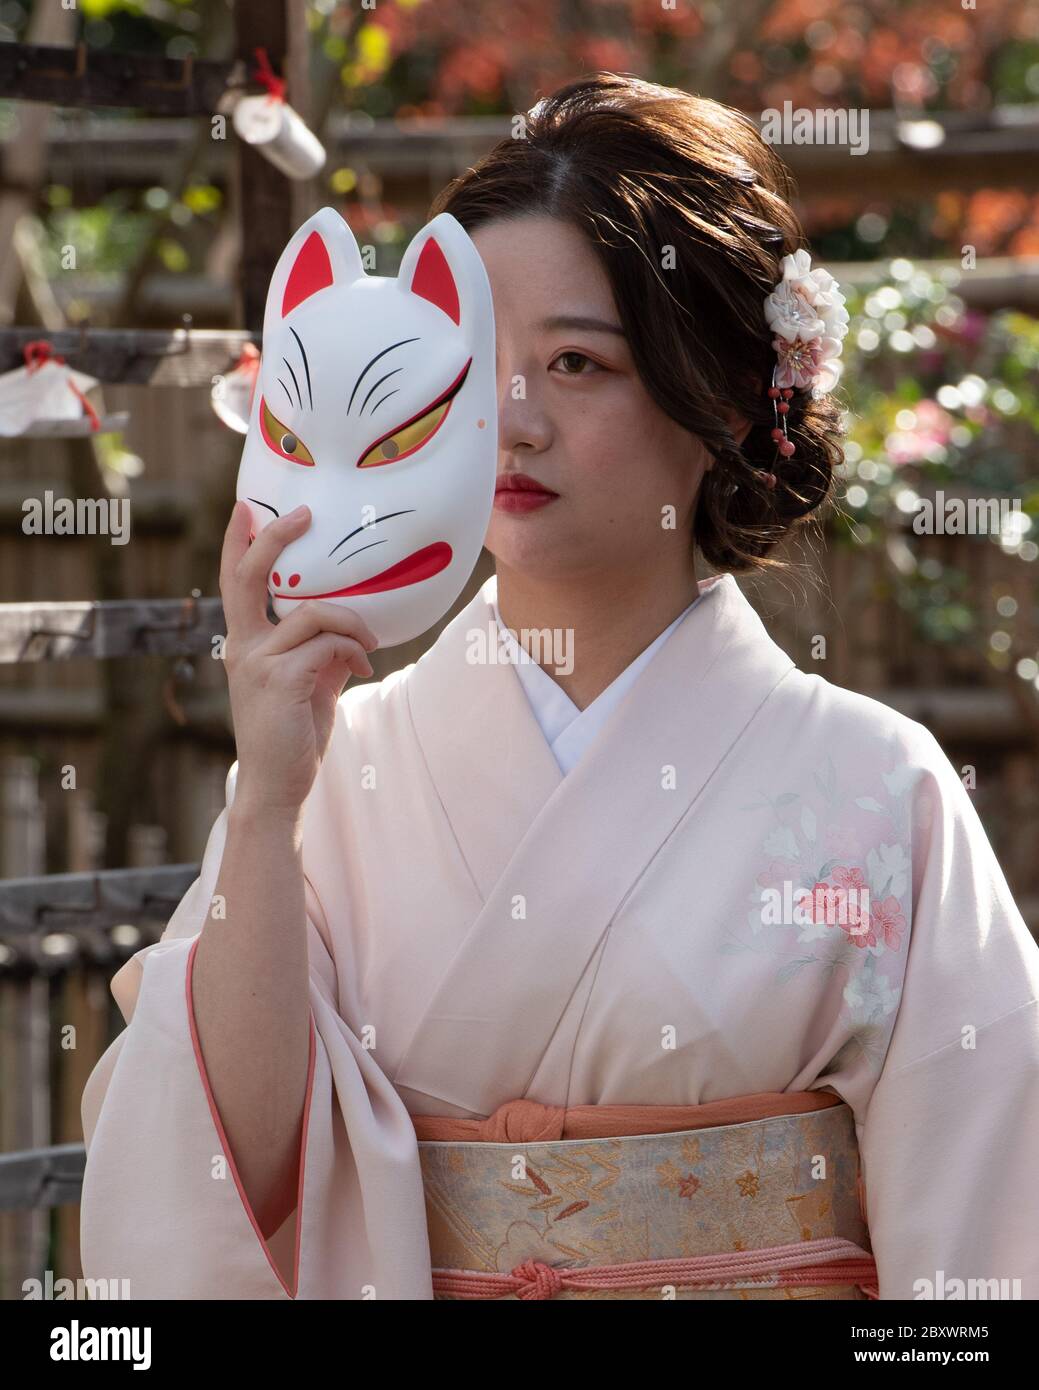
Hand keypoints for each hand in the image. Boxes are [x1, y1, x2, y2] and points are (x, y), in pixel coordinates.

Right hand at [219, 501, 377, 816]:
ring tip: (370, 645)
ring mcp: (259, 663)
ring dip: (353, 623)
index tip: (248, 507)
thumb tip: (351, 632)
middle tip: (304, 514)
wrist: (276, 786)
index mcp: (245, 644)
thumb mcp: (308, 685)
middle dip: (274, 540)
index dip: (240, 543)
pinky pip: (328, 644)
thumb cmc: (292, 737)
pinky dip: (353, 649)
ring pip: (315, 613)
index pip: (235, 583)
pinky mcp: (282, 680)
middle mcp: (243, 647)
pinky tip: (363, 666)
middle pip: (249, 578)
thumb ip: (321, 652)